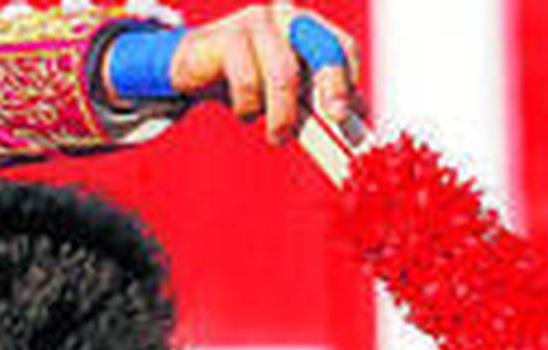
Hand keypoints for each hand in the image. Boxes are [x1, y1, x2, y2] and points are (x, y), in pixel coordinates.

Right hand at [170, 4, 361, 144]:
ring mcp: (256, 22)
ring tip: (276, 136)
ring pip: (283, 74)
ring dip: (283, 115)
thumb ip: (317, 100)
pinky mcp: (227, 37)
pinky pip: (248, 81)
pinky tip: (244, 112)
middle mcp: (285, 16)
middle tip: (337, 119)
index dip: (350, 77)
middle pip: (321, 47)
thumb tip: (356, 121)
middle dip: (334, 85)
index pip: (340, 45)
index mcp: (306, 26)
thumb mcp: (286, 91)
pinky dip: (248, 106)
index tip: (348, 114)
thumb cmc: (246, 77)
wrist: (191, 67)